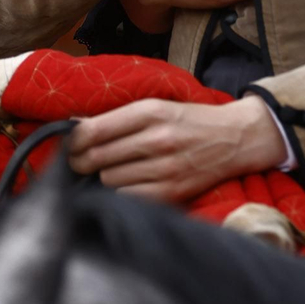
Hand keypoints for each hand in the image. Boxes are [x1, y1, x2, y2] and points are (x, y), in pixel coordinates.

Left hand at [69, 95, 286, 203]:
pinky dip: (120, 193)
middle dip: (81, 161)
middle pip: (97, 157)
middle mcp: (157, 139)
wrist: (235, 138)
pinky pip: (129, 197)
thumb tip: (75, 125)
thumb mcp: (157, 106)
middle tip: (79, 162)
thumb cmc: (191, 120)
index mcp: (150, 111)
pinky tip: (124, 184)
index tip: (69, 145)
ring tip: (108, 171)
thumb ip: (118, 117)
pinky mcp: (172, 191)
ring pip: (110, 179)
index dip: (73, 141)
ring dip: (102, 177)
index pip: (94, 130)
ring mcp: (165, 168)